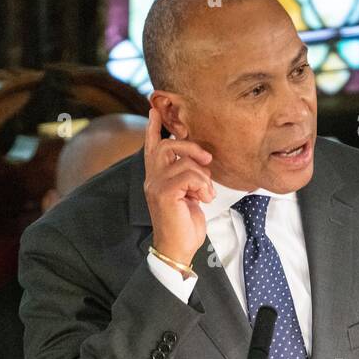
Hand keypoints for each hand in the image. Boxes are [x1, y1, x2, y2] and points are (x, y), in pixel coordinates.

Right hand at [143, 105, 213, 266]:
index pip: (151, 147)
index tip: (154, 109)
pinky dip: (202, 185)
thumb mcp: (188, 196)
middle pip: (166, 145)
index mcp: (157, 178)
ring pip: (184, 162)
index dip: (153, 128)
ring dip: (203, 176)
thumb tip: (200, 161)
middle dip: (189, 146)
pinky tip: (203, 199)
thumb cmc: (184, 225)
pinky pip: (188, 175)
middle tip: (206, 159)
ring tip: (206, 193)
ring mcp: (156, 185)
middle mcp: (152, 179)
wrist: (178, 249)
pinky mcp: (164, 193)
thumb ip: (187, 177)